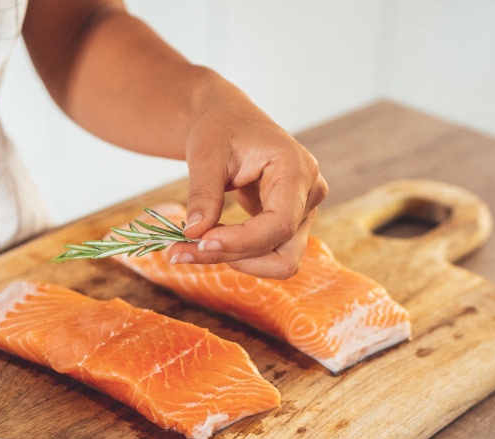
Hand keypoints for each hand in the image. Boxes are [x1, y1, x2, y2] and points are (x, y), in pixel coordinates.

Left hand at [169, 81, 328, 278]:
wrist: (228, 120)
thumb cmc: (220, 128)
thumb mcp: (206, 156)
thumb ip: (203, 195)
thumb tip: (193, 234)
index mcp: (296, 168)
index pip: (280, 223)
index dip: (242, 241)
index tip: (201, 242)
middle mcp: (310, 193)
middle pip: (284, 251)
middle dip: (236, 257)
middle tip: (184, 250)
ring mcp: (304, 211)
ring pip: (279, 261)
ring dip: (236, 261)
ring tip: (192, 247)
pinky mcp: (290, 223)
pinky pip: (269, 254)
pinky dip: (237, 255)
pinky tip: (206, 242)